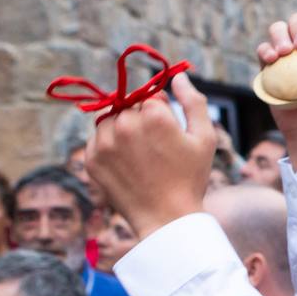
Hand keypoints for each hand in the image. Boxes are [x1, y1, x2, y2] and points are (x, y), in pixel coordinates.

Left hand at [87, 74, 215, 239]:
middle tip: (154, 147)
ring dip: (121, 129)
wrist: (166, 219)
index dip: (161, 112)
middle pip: (128, 105)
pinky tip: (127, 164)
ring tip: (139, 155)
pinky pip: (97, 139)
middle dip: (140, 119)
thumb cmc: (191, 178)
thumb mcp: (204, 138)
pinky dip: (109, 145)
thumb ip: (193, 101)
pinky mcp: (91, 159)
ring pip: (109, 119)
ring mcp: (104, 142)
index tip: (168, 133)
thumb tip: (178, 75)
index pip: (150, 96)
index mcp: (153, 114)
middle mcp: (124, 123)